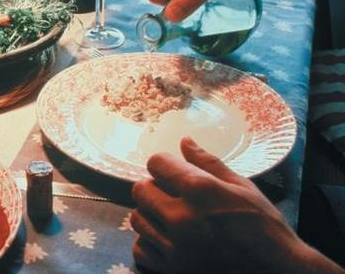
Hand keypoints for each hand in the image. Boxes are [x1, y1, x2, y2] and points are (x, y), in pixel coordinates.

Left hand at [131, 137, 339, 273]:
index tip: (173, 171)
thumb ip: (208, 163)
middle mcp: (182, 217)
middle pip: (140, 189)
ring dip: (151, 214)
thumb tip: (184, 142)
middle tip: (172, 195)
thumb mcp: (242, 188)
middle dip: (154, 187)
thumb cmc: (266, 229)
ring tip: (172, 218)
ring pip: (137, 219)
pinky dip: (151, 243)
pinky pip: (141, 249)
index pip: (156, 163)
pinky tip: (169, 240)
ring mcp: (175, 247)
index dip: (165, 165)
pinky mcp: (172, 270)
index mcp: (200, 190)